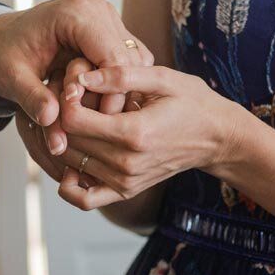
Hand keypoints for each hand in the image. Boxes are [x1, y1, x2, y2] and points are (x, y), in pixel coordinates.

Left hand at [0, 0, 152, 161]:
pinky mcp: (110, 31)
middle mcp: (96, 9)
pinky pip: (127, 63)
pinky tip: (97, 103)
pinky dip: (116, 85)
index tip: (99, 123)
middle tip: (96, 125)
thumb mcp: (10, 78)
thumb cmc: (1, 54)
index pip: (112, 56)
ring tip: (93, 115)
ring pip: (133, 63)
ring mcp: (106, 18)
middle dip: (113, 95)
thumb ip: (31, 98)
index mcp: (74, 13)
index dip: (110, 93)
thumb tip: (50, 119)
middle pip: (128, 60)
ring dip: (116, 91)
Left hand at [55, 61, 240, 210]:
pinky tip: (73, 157)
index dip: (65, 98)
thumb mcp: (162, 78)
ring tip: (70, 118)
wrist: (217, 138)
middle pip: (66, 142)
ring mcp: (125, 182)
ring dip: (60, 141)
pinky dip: (69, 183)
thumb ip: (120, 75)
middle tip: (65, 97)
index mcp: (134, 133)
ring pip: (68, 164)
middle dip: (58, 117)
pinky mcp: (125, 191)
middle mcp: (126, 163)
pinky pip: (84, 199)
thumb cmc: (192, 102)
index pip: (73, 120)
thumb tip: (82, 76)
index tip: (73, 83)